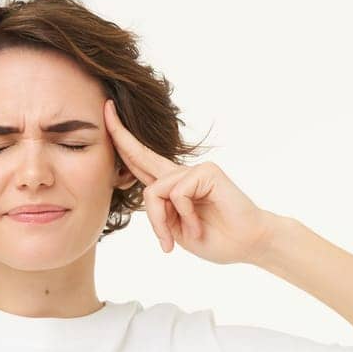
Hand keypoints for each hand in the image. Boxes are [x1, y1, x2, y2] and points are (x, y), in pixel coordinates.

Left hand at [103, 98, 277, 264]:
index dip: (123, 143)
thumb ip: (159, 212)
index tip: (107, 117)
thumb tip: (151, 193)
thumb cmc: (215, 239)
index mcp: (171, 186)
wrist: (246, 244)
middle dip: (120, 134)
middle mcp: (180, 173)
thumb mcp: (175, 230)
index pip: (141, 163)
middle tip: (106, 107)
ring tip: (184, 236)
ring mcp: (195, 170)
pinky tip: (197, 225)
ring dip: (162, 222)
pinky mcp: (207, 171)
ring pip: (154, 191)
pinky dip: (183, 216)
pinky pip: (176, 194)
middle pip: (141, 154)